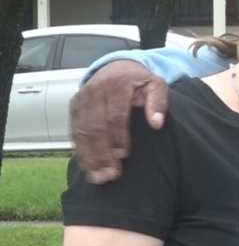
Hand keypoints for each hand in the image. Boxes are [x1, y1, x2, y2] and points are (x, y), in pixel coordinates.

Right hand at [69, 61, 168, 183]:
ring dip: (89, 157)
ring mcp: (81, 99)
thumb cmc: (139, 81)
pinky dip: (81, 151)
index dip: (118, 136)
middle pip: (95, 126)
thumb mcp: (156, 84)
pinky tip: (89, 168)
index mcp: (116, 84)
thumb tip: (157, 124)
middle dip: (102, 153)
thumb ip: (159, 102)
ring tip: (99, 178)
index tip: (124, 155)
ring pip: (81, 131)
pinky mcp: (74, 107)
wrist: (116, 67)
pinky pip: (74, 132)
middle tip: (111, 175)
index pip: (115, 114)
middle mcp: (95, 91)